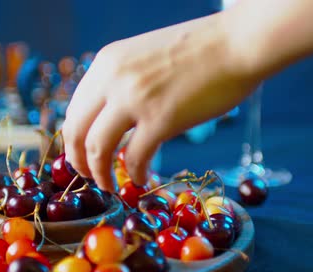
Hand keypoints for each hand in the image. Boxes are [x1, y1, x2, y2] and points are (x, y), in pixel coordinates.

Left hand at [62, 10, 261, 191]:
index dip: (74, 139)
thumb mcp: (145, 58)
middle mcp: (113, 79)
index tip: (84, 155)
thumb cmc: (200, 50)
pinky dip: (135, 175)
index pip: (75, 110)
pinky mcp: (161, 120)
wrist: (237, 44)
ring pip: (98, 149)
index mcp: (106, 63)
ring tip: (110, 186)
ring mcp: (135, 100)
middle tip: (90, 177)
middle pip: (76, 132)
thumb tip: (112, 118)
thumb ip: (123, 83)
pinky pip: (134, 158)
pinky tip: (142, 180)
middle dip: (79, 161)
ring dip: (100, 174)